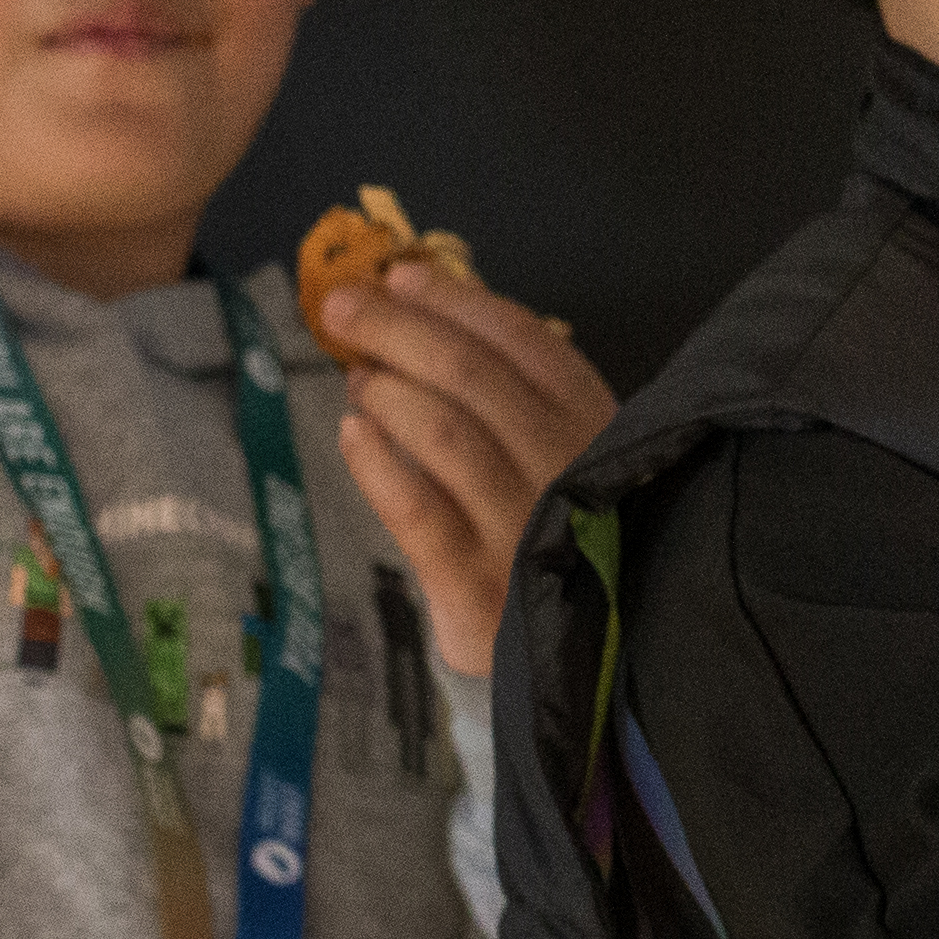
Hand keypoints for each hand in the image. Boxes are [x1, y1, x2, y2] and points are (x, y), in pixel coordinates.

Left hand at [324, 262, 623, 673]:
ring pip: (446, 434)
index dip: (459, 302)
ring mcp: (525, 527)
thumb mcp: (569, 458)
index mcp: (597, 425)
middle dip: (401, 329)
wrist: (590, 661)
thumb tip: (426, 308)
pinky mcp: (480, 587)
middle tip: (342, 306)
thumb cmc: (564, 539)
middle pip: (474, 376)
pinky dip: (378, 465)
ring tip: (356, 375)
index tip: (401, 276)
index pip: (526, 343)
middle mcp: (568, 468)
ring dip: (389, 390)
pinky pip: (419, 513)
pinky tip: (351, 433)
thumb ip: (518, 395)